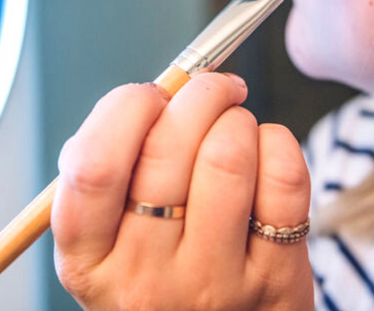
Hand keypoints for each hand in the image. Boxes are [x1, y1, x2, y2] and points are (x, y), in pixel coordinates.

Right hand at [52, 73, 314, 309]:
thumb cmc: (160, 260)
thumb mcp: (111, 232)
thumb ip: (115, 165)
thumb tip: (159, 91)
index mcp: (89, 259)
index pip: (96, 165)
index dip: (128, 107)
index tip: (153, 94)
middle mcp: (145, 278)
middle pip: (169, 147)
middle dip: (200, 93)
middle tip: (212, 89)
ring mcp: (213, 282)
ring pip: (228, 155)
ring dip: (238, 119)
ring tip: (235, 128)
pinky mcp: (275, 280)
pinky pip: (284, 178)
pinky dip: (278, 142)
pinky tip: (265, 153)